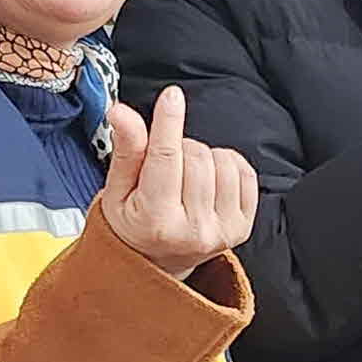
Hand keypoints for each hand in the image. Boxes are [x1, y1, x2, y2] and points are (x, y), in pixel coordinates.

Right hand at [98, 84, 260, 275]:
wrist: (158, 264)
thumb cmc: (133, 225)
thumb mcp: (117, 191)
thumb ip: (125, 150)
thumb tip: (122, 112)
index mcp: (156, 222)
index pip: (166, 160)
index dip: (168, 123)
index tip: (171, 96)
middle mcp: (193, 230)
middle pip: (195, 156)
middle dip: (179, 148)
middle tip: (165, 166)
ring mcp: (222, 230)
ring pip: (221, 161)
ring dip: (202, 157)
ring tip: (184, 177)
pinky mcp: (243, 227)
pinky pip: (245, 173)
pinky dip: (226, 166)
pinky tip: (208, 180)